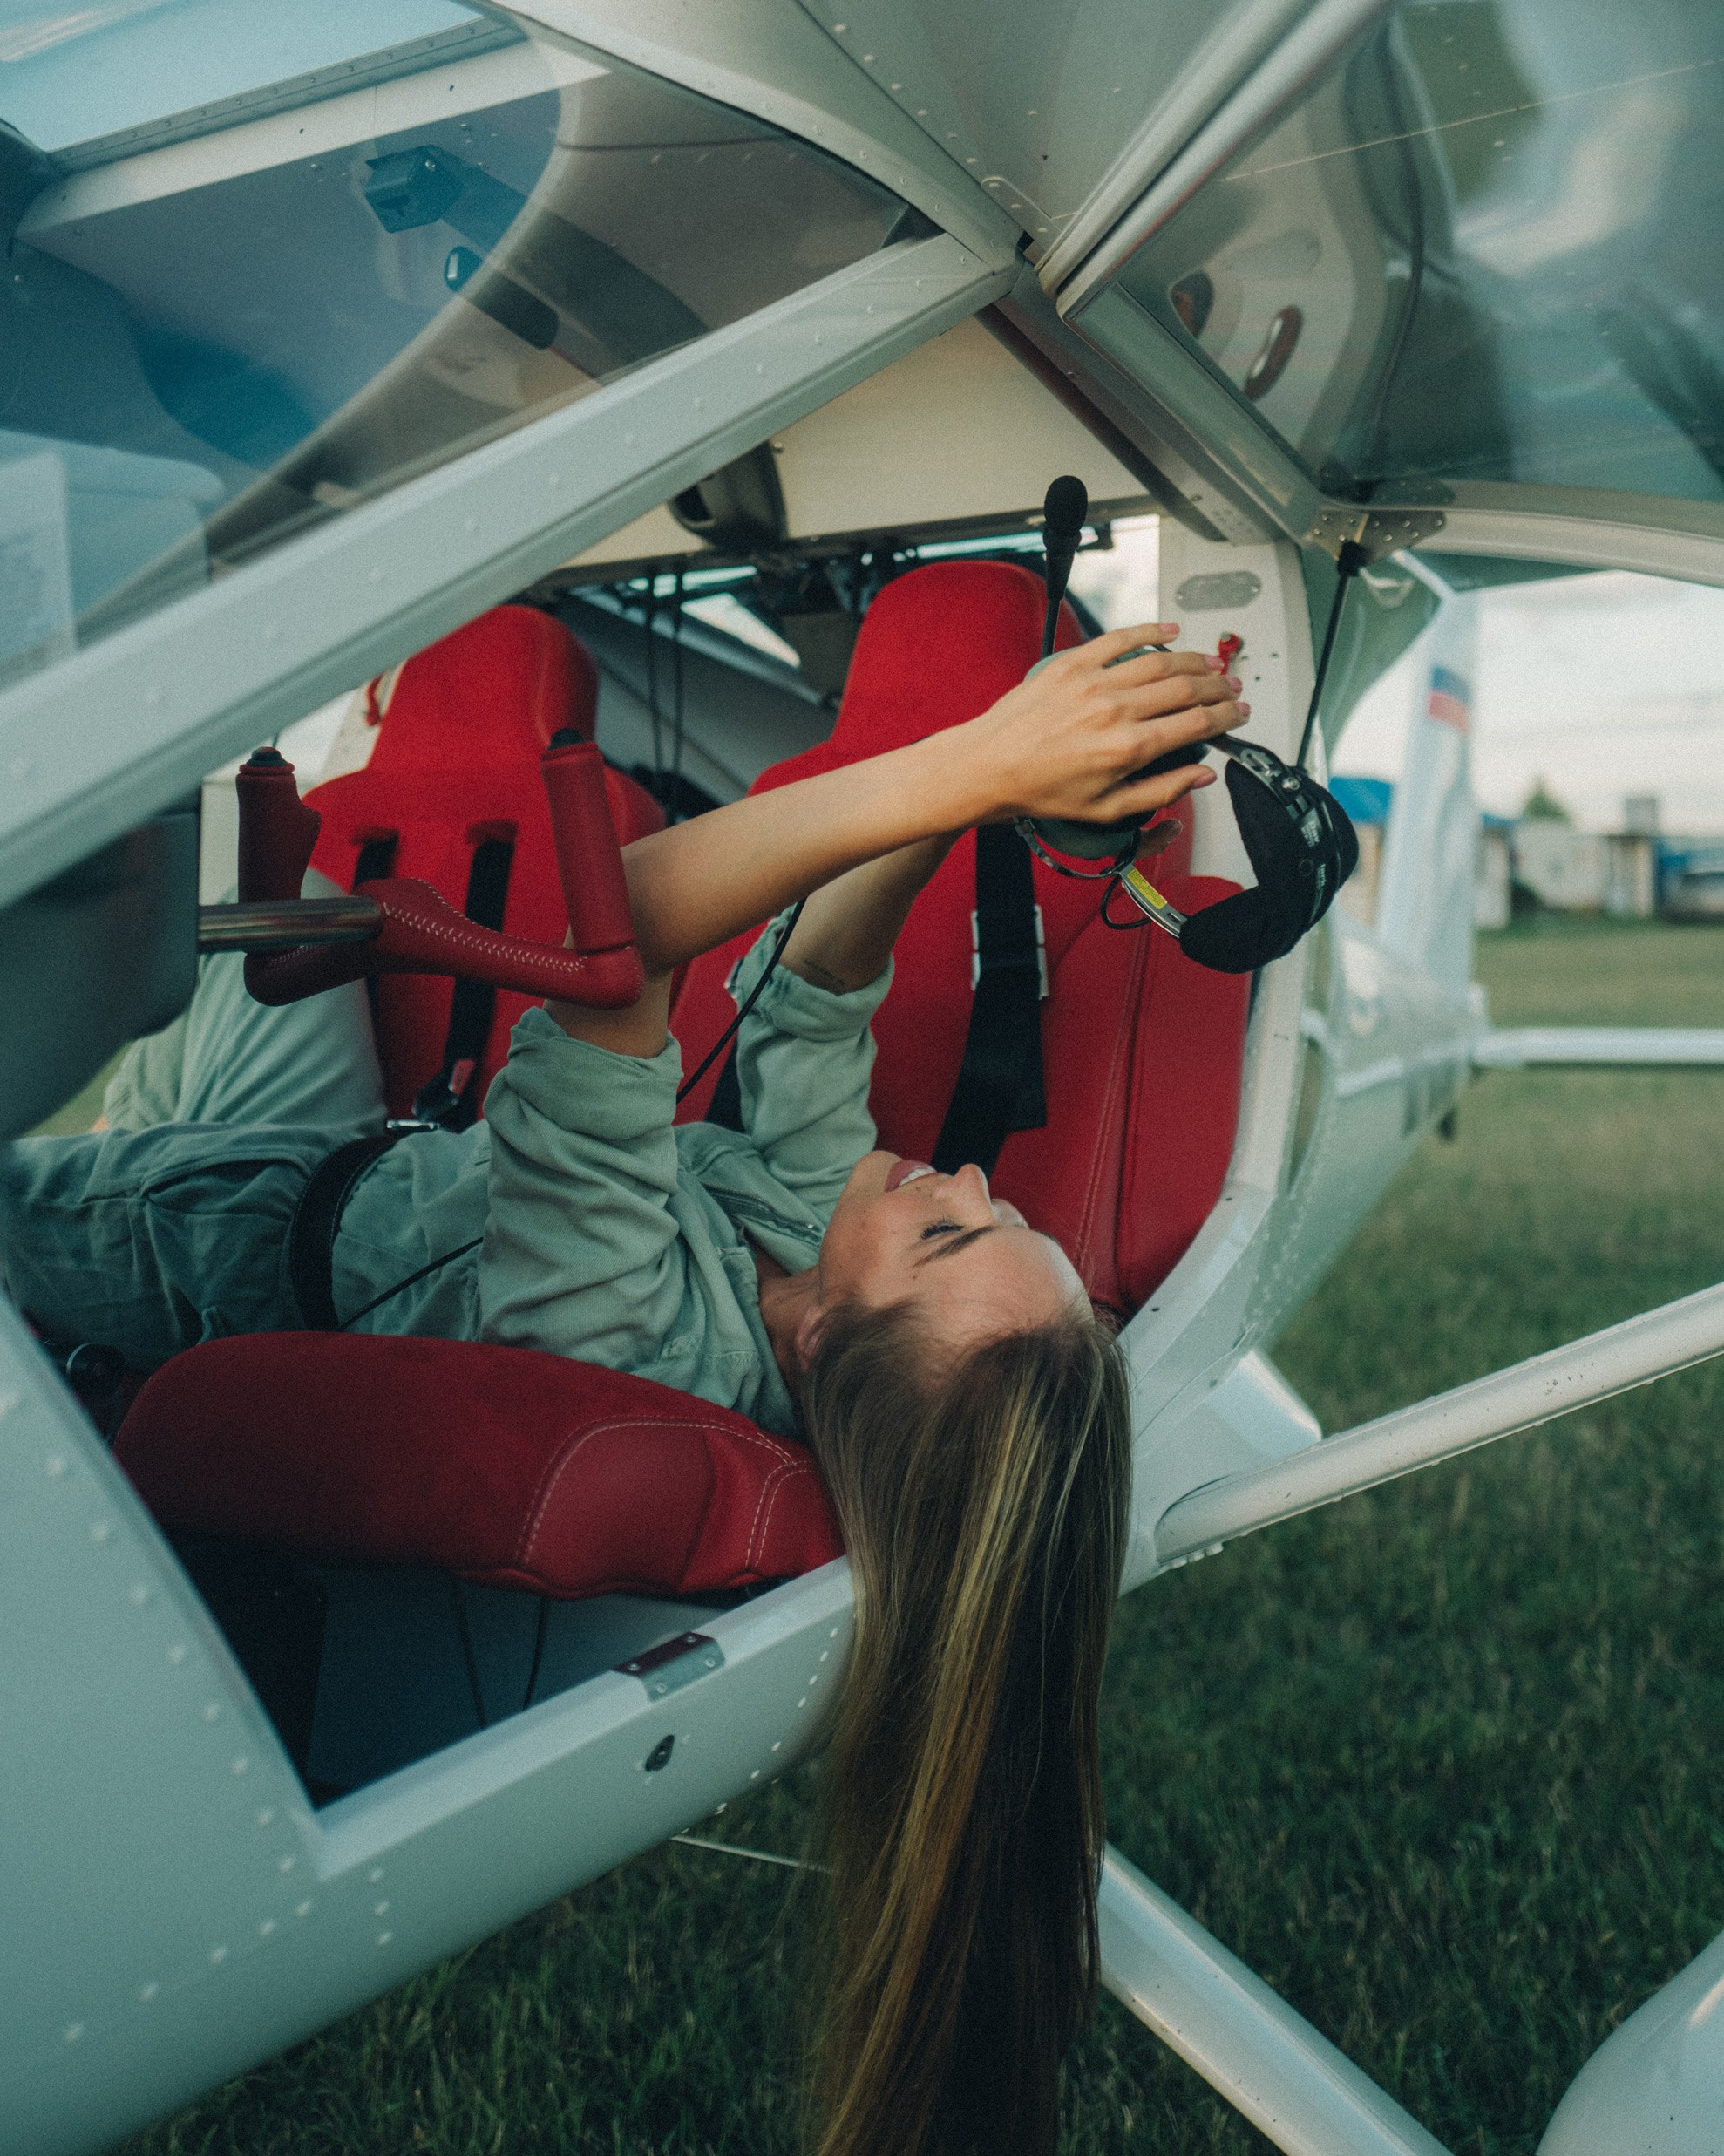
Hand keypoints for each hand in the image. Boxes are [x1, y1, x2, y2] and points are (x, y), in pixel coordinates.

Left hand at [947, 621, 1248, 826]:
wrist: (988, 766)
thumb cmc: (1039, 789)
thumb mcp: (1107, 809)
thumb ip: (1162, 791)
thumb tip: (1201, 776)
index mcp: (1127, 748)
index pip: (1196, 723)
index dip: (1226, 717)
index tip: (1236, 715)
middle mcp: (1114, 710)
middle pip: (1186, 687)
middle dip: (1218, 686)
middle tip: (1231, 689)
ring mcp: (1093, 682)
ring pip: (1161, 661)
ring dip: (1195, 659)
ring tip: (1211, 663)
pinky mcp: (1072, 663)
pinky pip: (1120, 638)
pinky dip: (1150, 631)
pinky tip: (1169, 631)